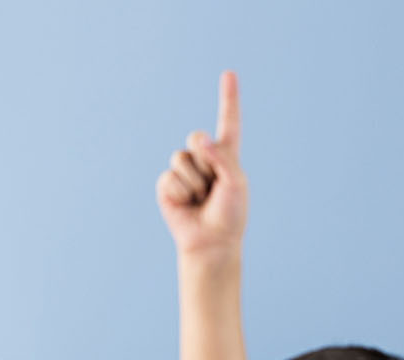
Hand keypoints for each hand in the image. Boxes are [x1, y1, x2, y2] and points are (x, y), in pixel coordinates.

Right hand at [157, 71, 247, 259]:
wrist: (210, 242)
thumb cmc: (229, 214)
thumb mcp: (236, 182)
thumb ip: (221, 157)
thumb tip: (198, 140)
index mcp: (226, 155)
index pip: (228, 121)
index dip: (228, 97)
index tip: (229, 74)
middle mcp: (204, 159)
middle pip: (196, 137)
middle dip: (204, 160)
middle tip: (212, 186)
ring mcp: (184, 171)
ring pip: (182, 159)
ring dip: (194, 182)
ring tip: (200, 199)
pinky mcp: (167, 185)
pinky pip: (170, 177)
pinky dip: (180, 193)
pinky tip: (186, 205)